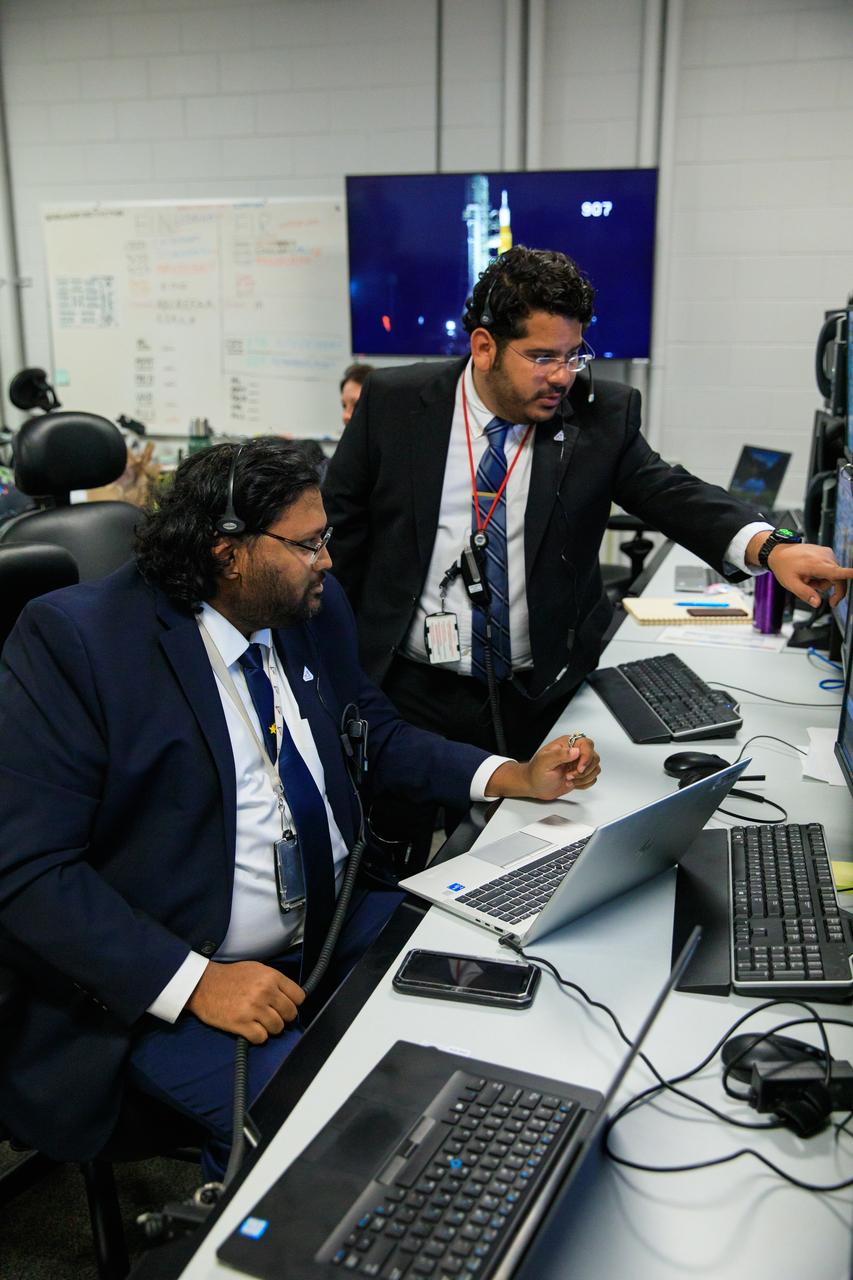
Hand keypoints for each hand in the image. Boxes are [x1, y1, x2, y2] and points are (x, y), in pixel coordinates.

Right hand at [186, 960, 304, 1043]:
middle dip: (283, 1017)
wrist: (203, 984)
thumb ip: (274, 981)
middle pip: (290, 1014)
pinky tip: (250, 1029)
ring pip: (277, 1027)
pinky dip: (257, 1036)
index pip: (299, 997)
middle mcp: (265, 991)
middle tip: (271, 1015)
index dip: (293, 1003)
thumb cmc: (230, 977)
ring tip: (259, 1022)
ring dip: (270, 1028)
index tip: (285, 1006)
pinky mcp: (241, 1023)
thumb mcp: (256, 969)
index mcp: (271, 976)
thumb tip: (290, 996)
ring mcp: (253, 1008)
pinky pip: (261, 1038)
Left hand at [485, 736, 600, 800]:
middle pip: (594, 757)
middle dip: (584, 770)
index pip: (587, 745)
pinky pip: (592, 778)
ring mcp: (578, 764)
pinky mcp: (580, 775)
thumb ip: (559, 754)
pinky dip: (584, 783)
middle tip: (569, 775)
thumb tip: (575, 751)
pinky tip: (571, 783)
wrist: (534, 786)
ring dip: (583, 778)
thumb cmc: (536, 772)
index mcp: (567, 744)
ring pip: (595, 768)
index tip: (579, 768)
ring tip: (568, 779)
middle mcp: (574, 752)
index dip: (586, 757)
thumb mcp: (544, 762)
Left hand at [760, 541, 852, 608]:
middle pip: (839, 579)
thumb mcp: (791, 583)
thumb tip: (817, 603)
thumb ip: (805, 594)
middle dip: (829, 589)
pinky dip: (823, 574)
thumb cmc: (783, 566)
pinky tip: (811, 573)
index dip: (850, 574)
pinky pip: (831, 568)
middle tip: (821, 599)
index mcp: (817, 565)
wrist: (779, 551)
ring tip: (807, 579)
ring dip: (824, 582)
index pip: (838, 572)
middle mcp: (825, 557)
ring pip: (834, 575)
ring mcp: (827, 553)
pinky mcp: (826, 552)